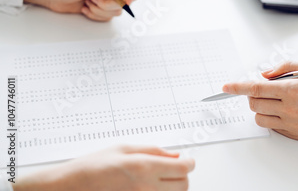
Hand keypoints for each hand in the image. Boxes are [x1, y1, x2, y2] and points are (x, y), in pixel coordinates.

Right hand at [13, 145, 194, 190]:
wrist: (70, 187)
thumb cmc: (92, 167)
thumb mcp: (124, 148)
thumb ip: (154, 150)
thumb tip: (174, 155)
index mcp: (144, 167)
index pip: (184, 168)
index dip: (189, 163)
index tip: (187, 161)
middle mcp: (146, 187)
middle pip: (184, 185)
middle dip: (181, 175)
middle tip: (171, 169)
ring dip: (172, 187)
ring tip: (157, 179)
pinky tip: (148, 187)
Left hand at [222, 62, 297, 141]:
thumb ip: (286, 67)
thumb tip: (266, 73)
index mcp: (294, 90)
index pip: (256, 88)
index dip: (237, 87)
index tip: (226, 87)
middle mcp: (291, 110)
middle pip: (255, 104)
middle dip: (253, 95)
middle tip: (264, 87)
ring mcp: (294, 125)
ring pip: (261, 118)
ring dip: (261, 108)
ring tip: (276, 99)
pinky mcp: (297, 135)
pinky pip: (274, 127)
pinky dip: (273, 117)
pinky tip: (286, 109)